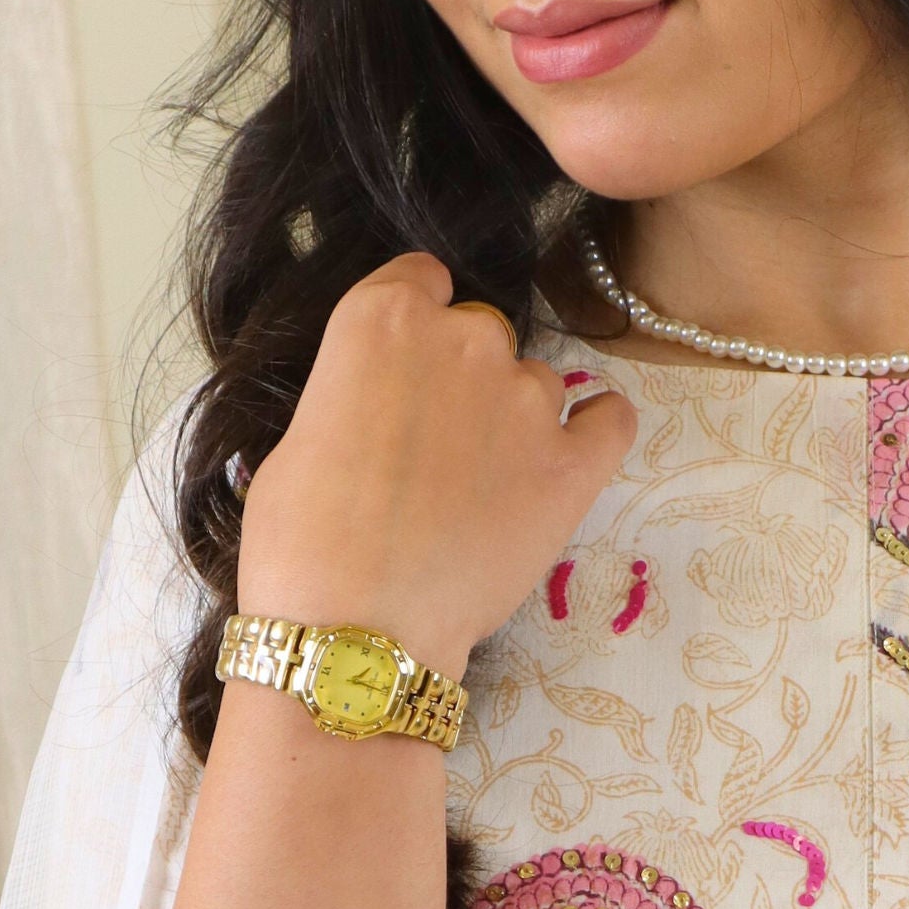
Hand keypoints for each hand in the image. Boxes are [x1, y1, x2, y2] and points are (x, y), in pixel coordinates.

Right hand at [236, 253, 635, 672]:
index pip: (420, 279)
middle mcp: (464, 339)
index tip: (406, 367)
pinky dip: (595, 429)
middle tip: (432, 448)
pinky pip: (611, 419)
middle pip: (478, 331)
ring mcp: (528, 398)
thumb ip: (354, 393)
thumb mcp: (298, 437)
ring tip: (480, 486)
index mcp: (384, 319)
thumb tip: (380, 408)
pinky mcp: (575, 463)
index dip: (413, 323)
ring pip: (535, 382)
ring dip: (513, 417)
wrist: (355, 628)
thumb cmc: (300, 542)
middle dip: (459, 377)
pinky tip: (567, 455)